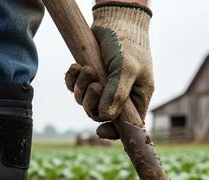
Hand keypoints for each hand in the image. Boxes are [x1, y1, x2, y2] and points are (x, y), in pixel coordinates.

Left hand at [65, 2, 153, 138]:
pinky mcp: (90, 75)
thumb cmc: (127, 42)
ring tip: (86, 68)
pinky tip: (75, 66)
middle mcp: (121, 94)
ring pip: (85, 101)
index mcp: (137, 97)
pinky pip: (75, 87)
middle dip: (91, 102)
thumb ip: (117, 93)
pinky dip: (72, 79)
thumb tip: (105, 116)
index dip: (114, 132)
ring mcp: (104, 85)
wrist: (115, 19)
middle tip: (94, 84)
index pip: (127, 125)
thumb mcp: (127, 68)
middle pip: (99, 114)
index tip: (100, 131)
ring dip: (81, 87)